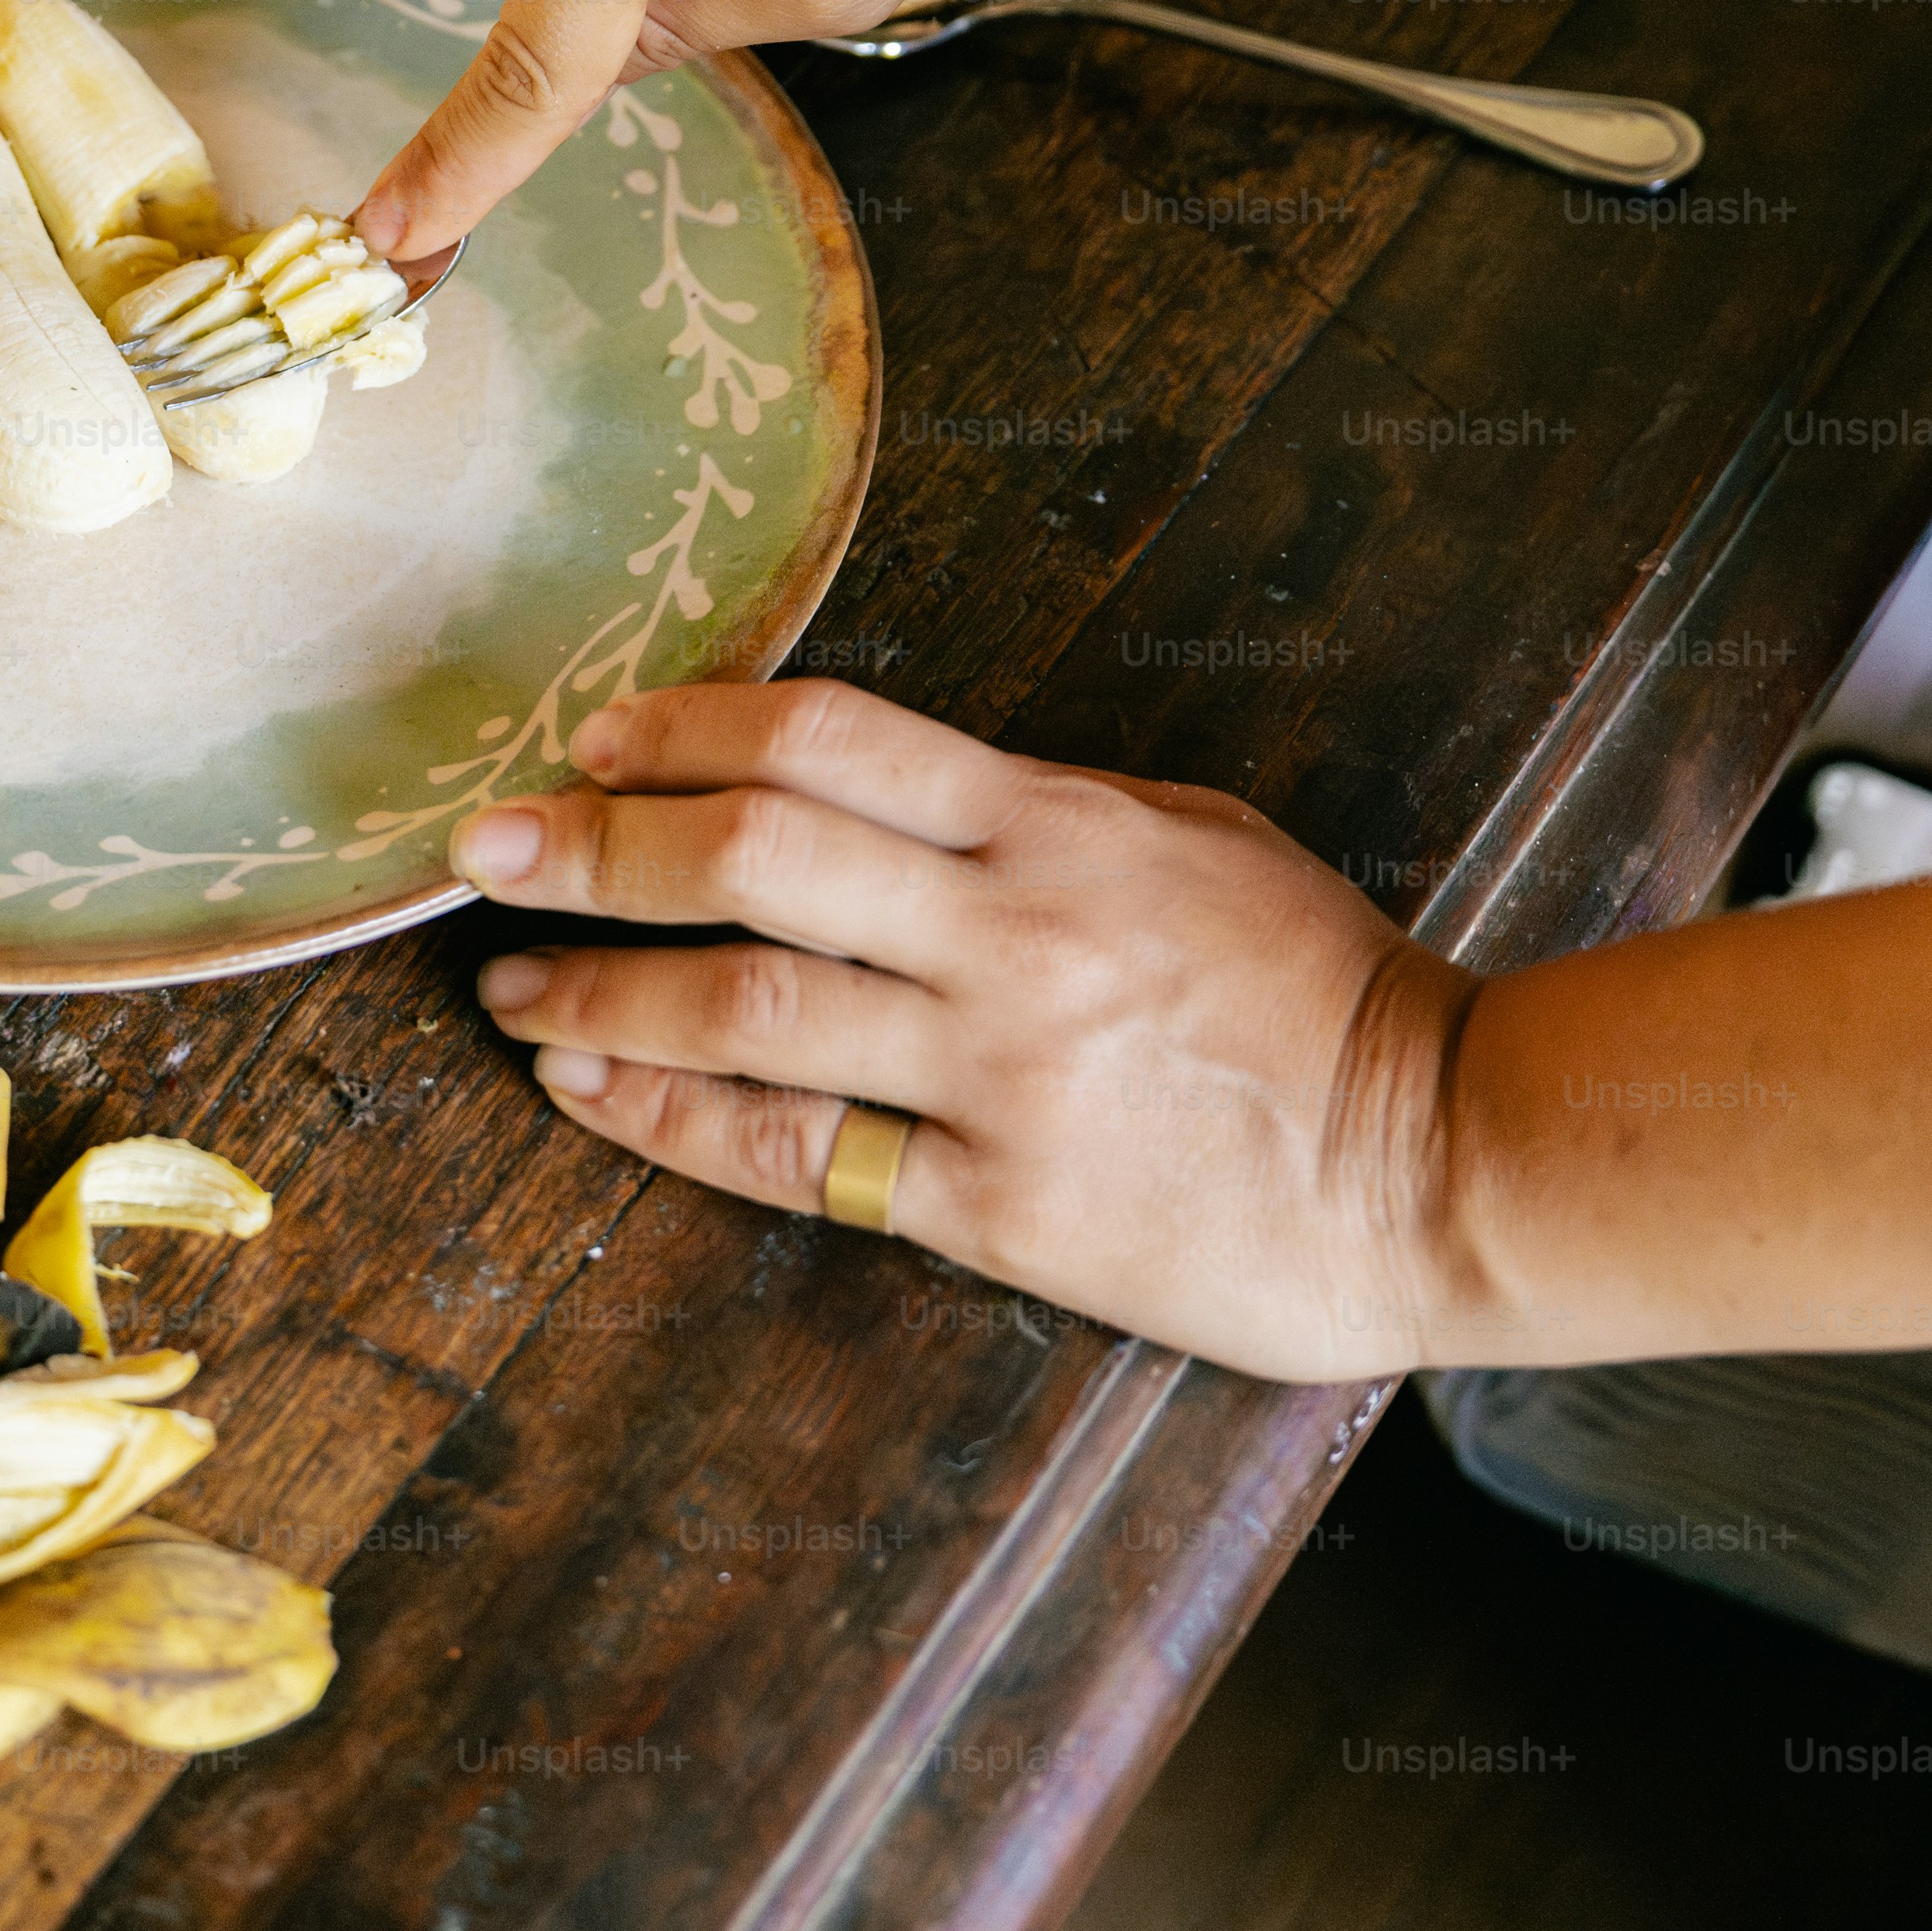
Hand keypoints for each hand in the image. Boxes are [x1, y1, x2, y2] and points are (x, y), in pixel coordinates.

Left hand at [450, 679, 1491, 1382]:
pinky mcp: (1002, 1206)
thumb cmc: (1319, 993)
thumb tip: (880, 791)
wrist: (1446, 1162)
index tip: (594, 738)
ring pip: (746, 1009)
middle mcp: (1012, 934)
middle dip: (594, 846)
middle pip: (750, 858)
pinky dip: (674, 1119)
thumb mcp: (1189, 841)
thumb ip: (1034, 814)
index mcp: (1057, 824)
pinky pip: (796, 1155)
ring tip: (511, 987)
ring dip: (602, 990)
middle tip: (485, 846)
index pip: (825, 737)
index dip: (686, 724)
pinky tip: (592, 1090)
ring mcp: (1001, 1073)